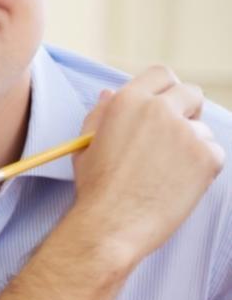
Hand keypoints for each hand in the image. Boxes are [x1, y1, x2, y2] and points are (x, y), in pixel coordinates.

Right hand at [69, 66, 223, 264]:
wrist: (111, 224)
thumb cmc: (95, 188)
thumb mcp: (87, 144)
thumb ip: (101, 114)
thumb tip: (110, 94)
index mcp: (128, 102)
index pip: (161, 74)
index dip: (164, 89)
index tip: (164, 105)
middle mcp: (159, 110)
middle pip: (191, 92)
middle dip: (186, 110)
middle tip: (173, 136)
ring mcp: (187, 132)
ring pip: (202, 128)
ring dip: (190, 145)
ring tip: (164, 173)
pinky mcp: (207, 156)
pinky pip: (213, 152)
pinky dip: (200, 167)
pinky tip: (177, 184)